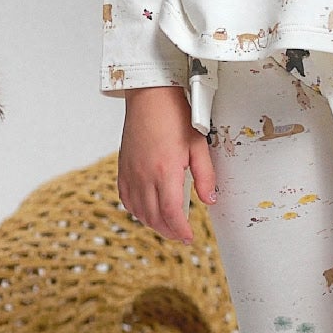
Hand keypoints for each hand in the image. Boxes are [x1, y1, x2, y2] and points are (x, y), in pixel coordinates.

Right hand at [117, 85, 216, 243]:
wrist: (150, 95)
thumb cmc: (175, 115)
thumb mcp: (198, 145)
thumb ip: (205, 176)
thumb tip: (210, 200)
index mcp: (165, 171)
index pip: (171, 213)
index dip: (181, 230)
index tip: (189, 238)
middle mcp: (144, 176)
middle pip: (154, 217)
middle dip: (169, 231)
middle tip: (182, 235)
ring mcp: (130, 172)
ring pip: (138, 211)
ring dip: (153, 223)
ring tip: (168, 225)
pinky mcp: (122, 167)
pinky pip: (126, 198)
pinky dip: (136, 210)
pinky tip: (147, 209)